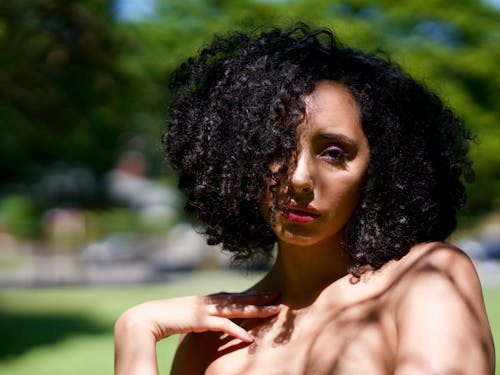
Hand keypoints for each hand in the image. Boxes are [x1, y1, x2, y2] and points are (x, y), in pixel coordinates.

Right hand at [114, 291, 279, 373]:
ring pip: (236, 308)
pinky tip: (249, 338)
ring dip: (256, 310)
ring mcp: (204, 309)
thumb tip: (202, 322)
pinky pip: (222, 326)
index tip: (261, 294)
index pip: (230, 296)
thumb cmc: (161, 319)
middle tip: (277, 295)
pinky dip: (236, 332)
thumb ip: (195, 318)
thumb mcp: (183, 316)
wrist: (144, 318)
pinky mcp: (199, 320)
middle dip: (258, 297)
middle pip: (238, 298)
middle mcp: (207, 301)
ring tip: (274, 311)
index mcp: (203, 300)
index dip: (247, 296)